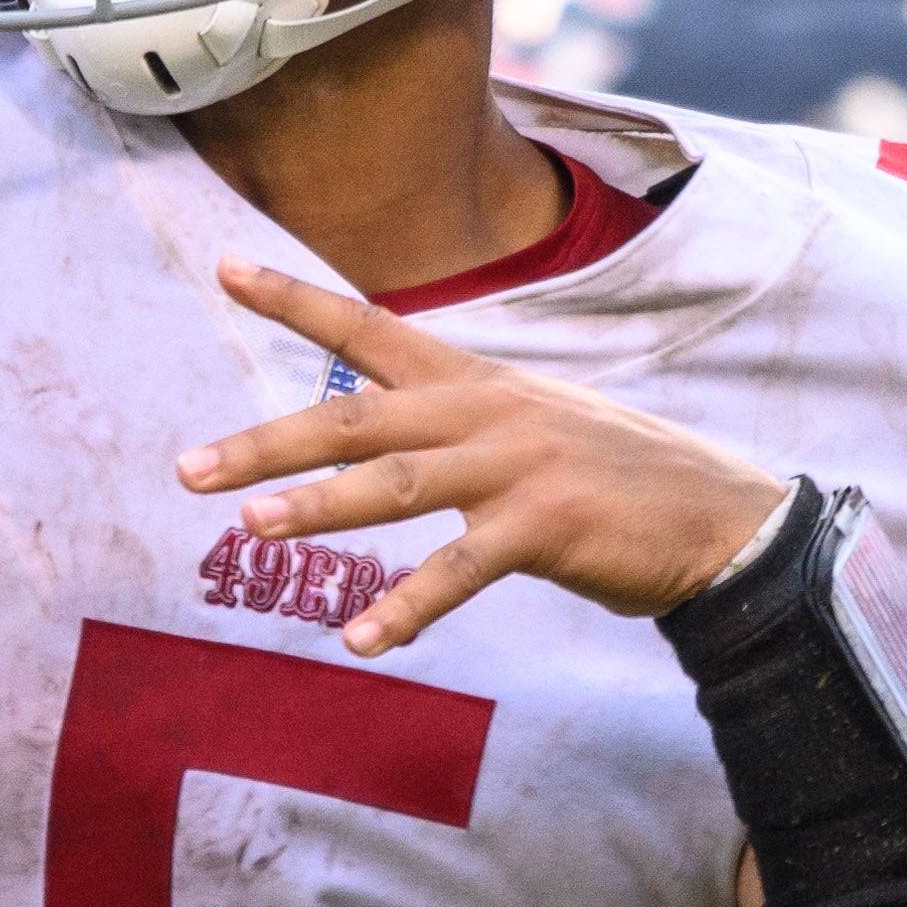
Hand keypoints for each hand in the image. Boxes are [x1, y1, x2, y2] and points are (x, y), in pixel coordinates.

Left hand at [176, 259, 791, 656]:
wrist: (716, 519)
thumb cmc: (612, 478)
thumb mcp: (529, 424)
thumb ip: (454, 423)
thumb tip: (379, 436)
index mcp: (475, 381)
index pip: (369, 327)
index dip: (296, 299)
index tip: (224, 269)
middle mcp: (486, 412)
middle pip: (356, 417)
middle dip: (268, 442)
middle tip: (190, 469)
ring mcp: (517, 467)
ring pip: (396, 485)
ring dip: (318, 508)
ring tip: (249, 528)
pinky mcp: (547, 528)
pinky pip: (459, 571)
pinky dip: (407, 605)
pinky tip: (360, 637)